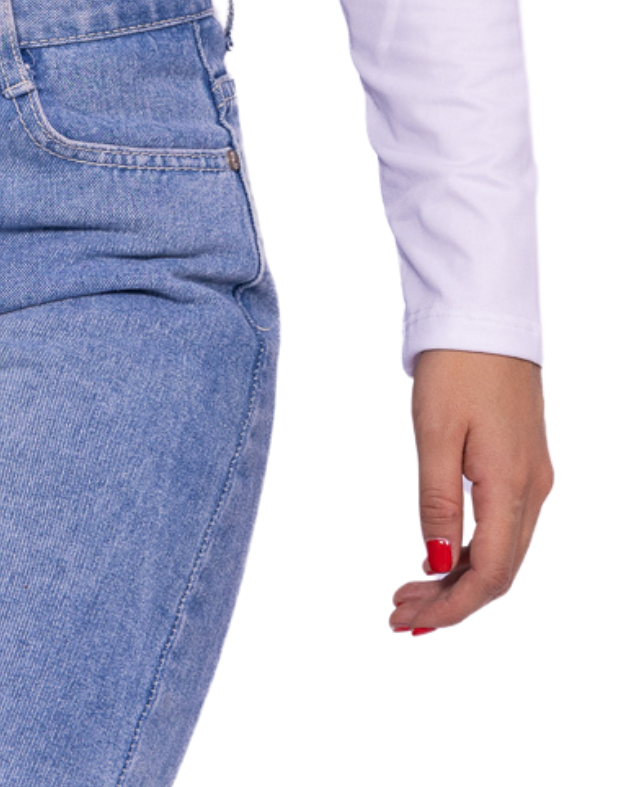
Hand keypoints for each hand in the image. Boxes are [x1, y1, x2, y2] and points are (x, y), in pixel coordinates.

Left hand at [390, 350, 552, 632]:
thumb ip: (438, 501)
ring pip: (502, 550)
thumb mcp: (435, 432)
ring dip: (459, 578)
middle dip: (451, 602)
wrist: (484, 311)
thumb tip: (439, 565)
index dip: (451, 608)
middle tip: (399, 615)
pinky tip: (439, 554)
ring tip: (410, 593)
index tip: (406, 620)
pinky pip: (503, 524)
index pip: (490, 574)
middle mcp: (532, 489)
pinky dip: (472, 549)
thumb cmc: (456, 365)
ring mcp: (532, 475)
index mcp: (512, 486)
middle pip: (498, 571)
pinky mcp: (522, 460)